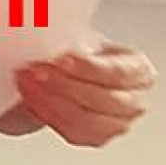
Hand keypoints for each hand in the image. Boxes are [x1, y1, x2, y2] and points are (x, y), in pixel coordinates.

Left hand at [13, 37, 155, 146]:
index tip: (61, 59)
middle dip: (66, 85)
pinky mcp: (95, 137)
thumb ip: (70, 35)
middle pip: (105, 100)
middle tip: (37, 70)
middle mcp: (133, 99)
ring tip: (28, 82)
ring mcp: (117, 123)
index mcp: (137, 68)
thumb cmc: (73, 48)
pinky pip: (74, 133)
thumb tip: (50, 27)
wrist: (58, 68)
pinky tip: (33, 98)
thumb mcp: (76, 33)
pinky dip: (50, 115)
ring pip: (88, 121)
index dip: (89, 68)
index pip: (118, 72)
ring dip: (52, 102)